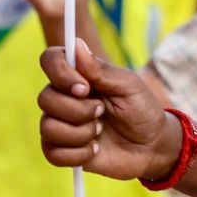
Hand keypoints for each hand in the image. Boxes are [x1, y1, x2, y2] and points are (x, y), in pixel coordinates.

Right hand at [37, 39, 178, 180]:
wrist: (151, 145)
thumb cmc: (141, 110)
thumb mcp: (129, 86)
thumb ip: (101, 69)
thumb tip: (76, 43)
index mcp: (79, 76)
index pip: (50, 60)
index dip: (60, 72)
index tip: (85, 87)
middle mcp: (64, 97)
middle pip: (45, 98)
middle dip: (79, 110)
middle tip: (102, 111)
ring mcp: (60, 124)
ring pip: (47, 127)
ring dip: (80, 133)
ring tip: (100, 131)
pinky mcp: (61, 150)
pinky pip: (51, 153)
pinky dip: (77, 154)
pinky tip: (95, 148)